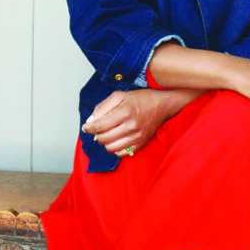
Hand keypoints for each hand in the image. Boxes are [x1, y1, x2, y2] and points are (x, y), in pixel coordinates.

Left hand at [81, 88, 201, 156]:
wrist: (163, 105)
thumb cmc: (141, 99)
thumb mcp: (120, 96)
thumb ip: (103, 107)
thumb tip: (90, 121)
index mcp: (125, 112)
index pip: (100, 125)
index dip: (89, 127)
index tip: (86, 127)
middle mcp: (132, 126)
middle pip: (104, 138)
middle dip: (97, 134)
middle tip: (99, 128)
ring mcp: (137, 137)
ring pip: (111, 148)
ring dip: (106, 142)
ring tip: (109, 134)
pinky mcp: (141, 144)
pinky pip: (122, 153)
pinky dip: (116, 148)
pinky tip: (118, 139)